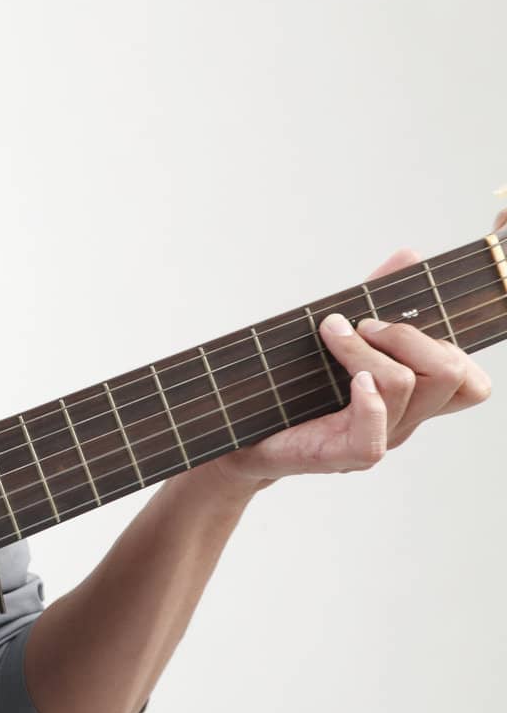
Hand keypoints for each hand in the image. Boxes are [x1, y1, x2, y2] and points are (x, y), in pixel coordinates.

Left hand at [210, 248, 492, 490]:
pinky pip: (374, 436)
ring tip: (333, 335)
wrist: (241, 428)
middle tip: (363, 326)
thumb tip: (410, 255)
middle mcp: (403, 419)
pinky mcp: (344, 457)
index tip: (394, 320)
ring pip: (405, 386)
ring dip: (366, 349)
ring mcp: (378, 438)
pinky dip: (366, 401)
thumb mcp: (337, 333)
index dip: (456, 347)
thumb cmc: (291, 383)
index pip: (470, 383)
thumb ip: (375, 298)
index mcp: (412, 395)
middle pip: (451, 375)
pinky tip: (349, 381)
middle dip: (408, 335)